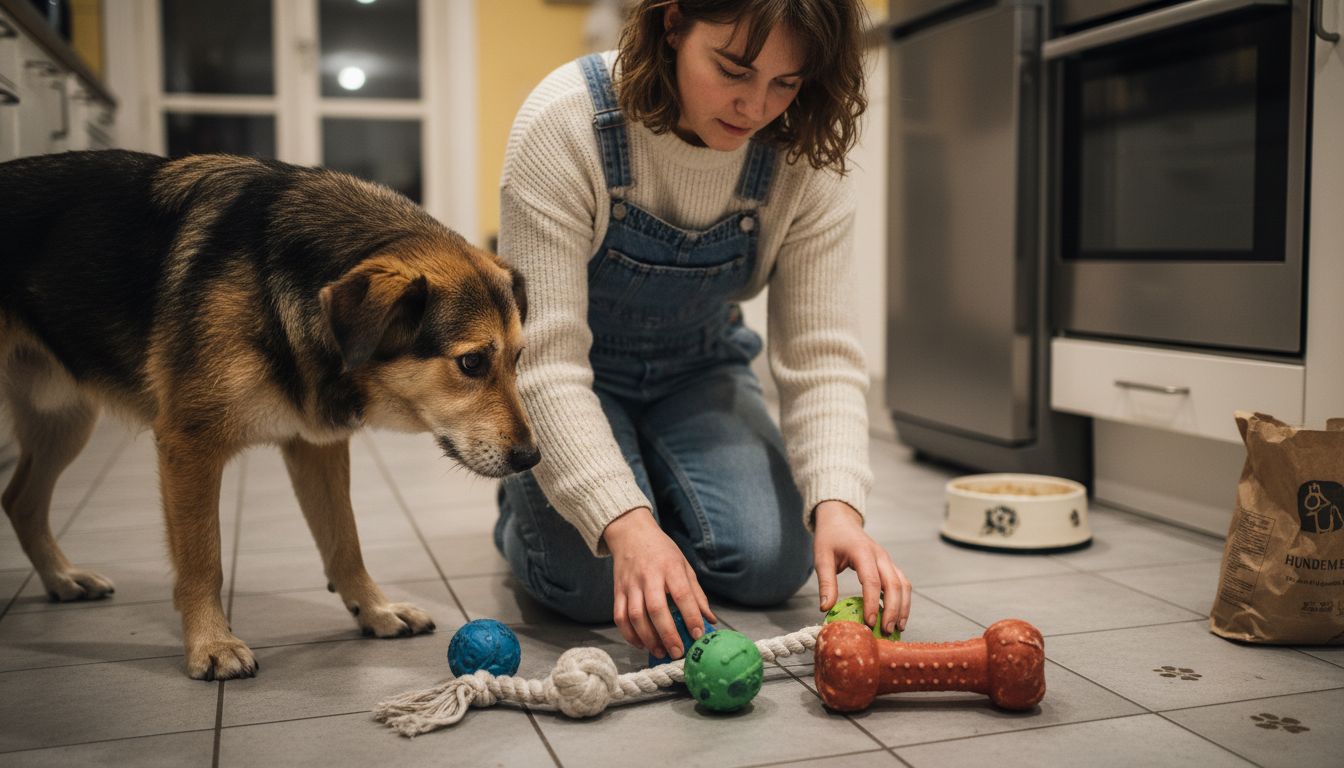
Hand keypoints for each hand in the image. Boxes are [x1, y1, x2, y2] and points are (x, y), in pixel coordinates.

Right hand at [602, 507, 716, 658]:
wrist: (631, 534)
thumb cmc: (662, 551)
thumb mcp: (684, 565)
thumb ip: (696, 594)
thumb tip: (710, 620)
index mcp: (670, 567)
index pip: (682, 594)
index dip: (691, 616)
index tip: (697, 635)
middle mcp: (649, 576)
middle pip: (656, 609)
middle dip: (668, 634)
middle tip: (677, 653)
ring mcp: (630, 584)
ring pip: (635, 616)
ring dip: (647, 638)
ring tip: (660, 652)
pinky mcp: (617, 591)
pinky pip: (620, 617)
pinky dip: (629, 635)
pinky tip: (641, 644)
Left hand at [813, 500, 910, 634]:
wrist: (840, 519)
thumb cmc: (830, 538)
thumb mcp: (821, 558)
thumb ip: (826, 583)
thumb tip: (826, 608)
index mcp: (862, 552)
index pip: (872, 581)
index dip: (872, 603)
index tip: (870, 622)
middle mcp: (880, 555)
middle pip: (894, 584)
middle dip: (893, 609)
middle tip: (887, 631)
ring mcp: (887, 560)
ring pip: (903, 584)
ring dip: (903, 607)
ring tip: (898, 628)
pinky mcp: (889, 565)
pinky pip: (902, 583)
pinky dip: (903, 600)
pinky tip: (897, 616)